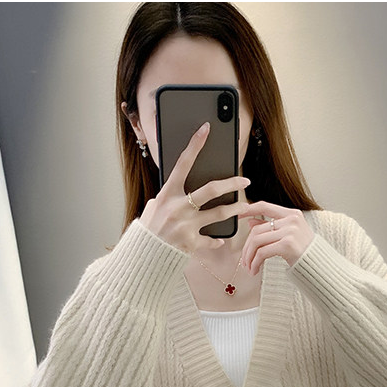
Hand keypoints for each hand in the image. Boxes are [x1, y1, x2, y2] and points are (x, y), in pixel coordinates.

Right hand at [139, 122, 249, 253]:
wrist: (141, 256)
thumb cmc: (148, 229)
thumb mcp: (153, 207)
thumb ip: (169, 197)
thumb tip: (181, 189)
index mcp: (167, 194)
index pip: (183, 163)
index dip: (194, 145)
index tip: (206, 129)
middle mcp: (178, 208)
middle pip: (211, 190)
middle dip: (231, 183)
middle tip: (244, 180)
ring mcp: (186, 225)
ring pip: (218, 214)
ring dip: (234, 209)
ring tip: (244, 207)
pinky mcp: (191, 243)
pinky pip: (210, 240)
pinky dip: (216, 240)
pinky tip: (220, 238)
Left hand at [239, 202, 314, 274]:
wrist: (319, 265)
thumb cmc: (304, 251)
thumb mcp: (289, 234)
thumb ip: (271, 226)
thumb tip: (250, 221)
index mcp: (291, 214)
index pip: (264, 206)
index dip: (248, 209)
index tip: (237, 216)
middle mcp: (291, 220)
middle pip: (256, 230)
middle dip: (246, 247)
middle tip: (244, 260)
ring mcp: (290, 231)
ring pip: (257, 241)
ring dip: (249, 257)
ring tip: (249, 267)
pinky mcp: (287, 245)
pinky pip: (262, 252)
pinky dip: (255, 263)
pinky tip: (255, 270)